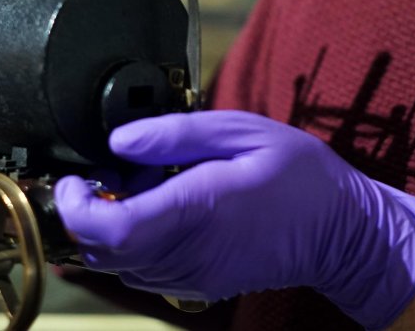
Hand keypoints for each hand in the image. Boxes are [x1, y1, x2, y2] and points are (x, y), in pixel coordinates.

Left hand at [54, 110, 414, 329]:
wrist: (342, 232)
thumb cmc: (299, 176)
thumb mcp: (243, 131)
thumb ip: (176, 133)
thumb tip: (121, 139)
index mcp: (198, 209)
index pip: (110, 230)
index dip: (74, 208)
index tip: (72, 179)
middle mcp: (188, 252)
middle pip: (100, 254)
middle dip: (83, 215)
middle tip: (100, 173)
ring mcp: (192, 275)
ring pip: (117, 266)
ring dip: (108, 229)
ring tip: (136, 185)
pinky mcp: (197, 284)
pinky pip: (142, 272)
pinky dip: (132, 243)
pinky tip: (157, 208)